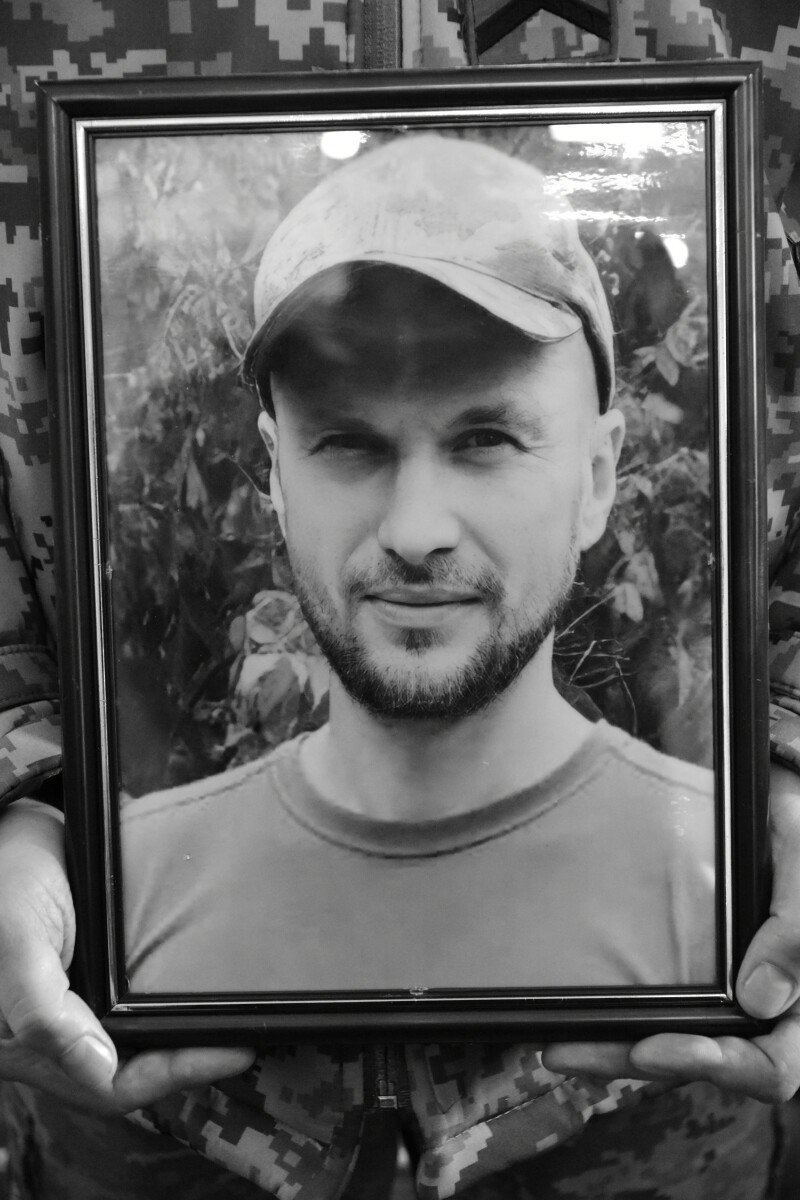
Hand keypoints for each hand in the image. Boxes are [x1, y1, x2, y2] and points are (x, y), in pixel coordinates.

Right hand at [0, 798, 254, 1112]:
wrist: (8, 829)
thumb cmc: (4, 883)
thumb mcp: (17, 945)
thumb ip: (43, 1013)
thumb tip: (98, 1067)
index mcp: (30, 1042)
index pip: (111, 1084)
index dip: (172, 1074)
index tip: (232, 1053)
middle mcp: (57, 1031)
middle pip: (133, 1069)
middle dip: (188, 1061)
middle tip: (246, 1039)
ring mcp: (78, 1001)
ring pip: (138, 1041)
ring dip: (182, 1036)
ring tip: (235, 1020)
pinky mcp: (94, 971)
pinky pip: (137, 1002)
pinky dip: (170, 1002)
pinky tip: (204, 988)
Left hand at [541, 763, 799, 1102]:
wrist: (776, 796)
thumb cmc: (793, 829)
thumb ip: (795, 930)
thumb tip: (758, 998)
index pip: (773, 1066)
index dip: (720, 1066)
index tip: (658, 1046)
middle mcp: (769, 1010)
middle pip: (710, 1065)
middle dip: (642, 1060)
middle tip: (575, 1050)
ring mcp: (733, 996)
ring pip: (681, 1047)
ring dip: (621, 1052)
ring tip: (561, 1045)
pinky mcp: (702, 976)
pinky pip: (667, 1015)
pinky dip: (626, 1024)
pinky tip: (581, 1021)